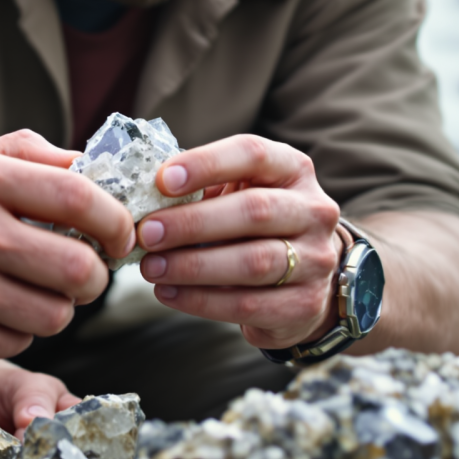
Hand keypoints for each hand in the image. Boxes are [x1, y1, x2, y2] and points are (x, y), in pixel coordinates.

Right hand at [0, 129, 134, 365]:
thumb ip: (26, 154)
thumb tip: (91, 167)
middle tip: (87, 272)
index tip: (119, 234)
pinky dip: (22, 329)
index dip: (115, 220)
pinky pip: (22, 341)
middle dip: (97, 276)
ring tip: (34, 289)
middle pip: (79, 268)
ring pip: (57, 313)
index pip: (78, 199)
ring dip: (60, 306)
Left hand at [137, 134, 340, 349]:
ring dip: (193, 266)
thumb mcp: (237, 192)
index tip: (161, 180)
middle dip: (193, 222)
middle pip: (254, 211)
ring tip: (150, 267)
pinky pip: (248, 304)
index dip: (207, 163)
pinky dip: (201, 300)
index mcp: (292, 168)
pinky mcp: (305, 305)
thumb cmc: (253, 223)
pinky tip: (168, 292)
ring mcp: (316, 259)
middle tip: (146, 233)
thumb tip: (142, 195)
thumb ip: (201, 188)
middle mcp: (313, 210)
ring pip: (253, 262)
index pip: (253, 153)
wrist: (306, 278)